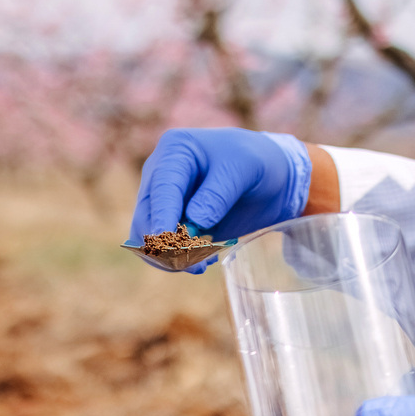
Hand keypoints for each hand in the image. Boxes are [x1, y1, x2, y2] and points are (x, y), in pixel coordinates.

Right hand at [129, 129, 312, 265]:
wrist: (268, 175)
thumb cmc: (254, 161)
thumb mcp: (244, 169)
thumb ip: (219, 193)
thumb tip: (194, 221)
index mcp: (174, 151)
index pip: (162, 188)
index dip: (162, 215)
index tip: (166, 239)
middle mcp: (160, 176)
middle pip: (146, 216)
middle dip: (164, 243)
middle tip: (192, 261)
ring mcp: (163, 201)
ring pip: (150, 238)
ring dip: (170, 256)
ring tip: (201, 264)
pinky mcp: (173, 224)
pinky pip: (165, 249)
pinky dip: (179, 260)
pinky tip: (203, 261)